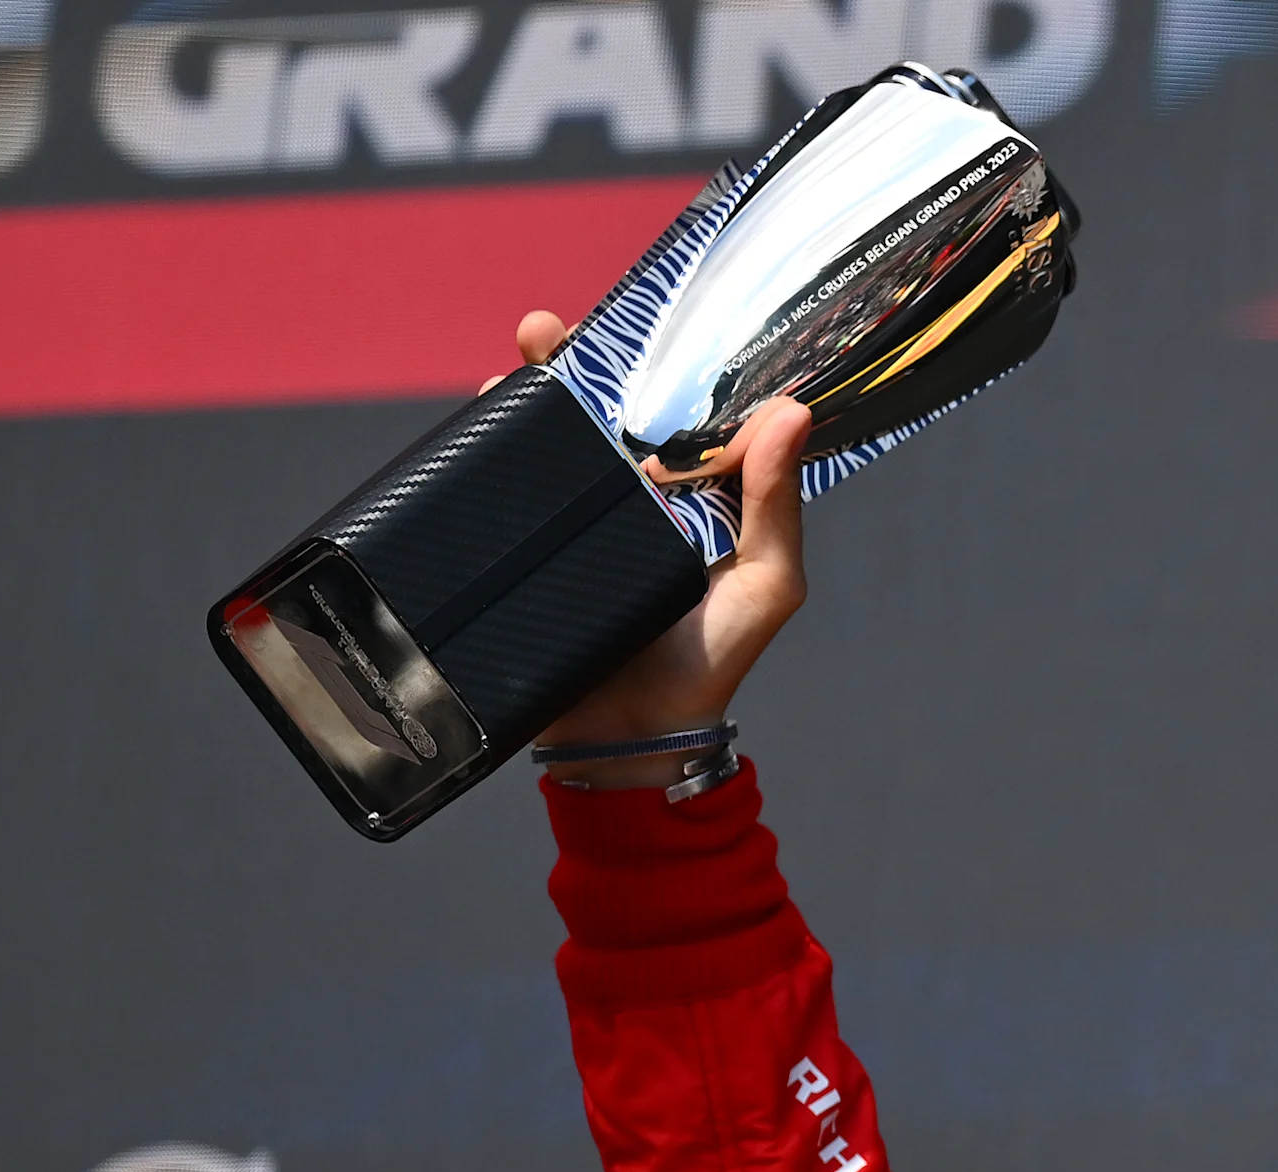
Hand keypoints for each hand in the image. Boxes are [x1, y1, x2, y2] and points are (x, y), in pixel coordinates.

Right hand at [510, 309, 816, 784]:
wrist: (631, 740)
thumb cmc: (711, 663)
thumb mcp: (766, 583)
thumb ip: (776, 503)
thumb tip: (792, 413)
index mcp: (695, 495)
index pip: (676, 411)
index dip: (656, 363)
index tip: (638, 325)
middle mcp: (634, 498)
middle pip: (599, 408)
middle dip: (570, 362)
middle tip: (546, 333)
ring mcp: (578, 521)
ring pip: (549, 438)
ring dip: (526, 392)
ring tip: (516, 366)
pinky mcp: (530, 549)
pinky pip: (506, 488)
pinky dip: (488, 448)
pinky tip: (485, 416)